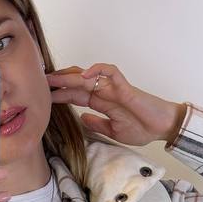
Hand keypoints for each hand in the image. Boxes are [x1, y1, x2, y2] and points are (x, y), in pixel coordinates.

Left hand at [46, 63, 184, 146]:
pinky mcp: (125, 86)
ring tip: (54, 77)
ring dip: (70, 75)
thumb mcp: (113, 132)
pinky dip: (97, 70)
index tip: (45, 96)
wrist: (161, 127)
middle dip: (60, 82)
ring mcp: (114, 88)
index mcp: (102, 103)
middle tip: (41, 82)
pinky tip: (84, 75)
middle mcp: (105, 93)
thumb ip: (97, 124)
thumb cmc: (142, 128)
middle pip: (78, 83)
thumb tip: (81, 118)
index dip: (61, 95)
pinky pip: (110, 71)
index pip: (76, 96)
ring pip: (89, 76)